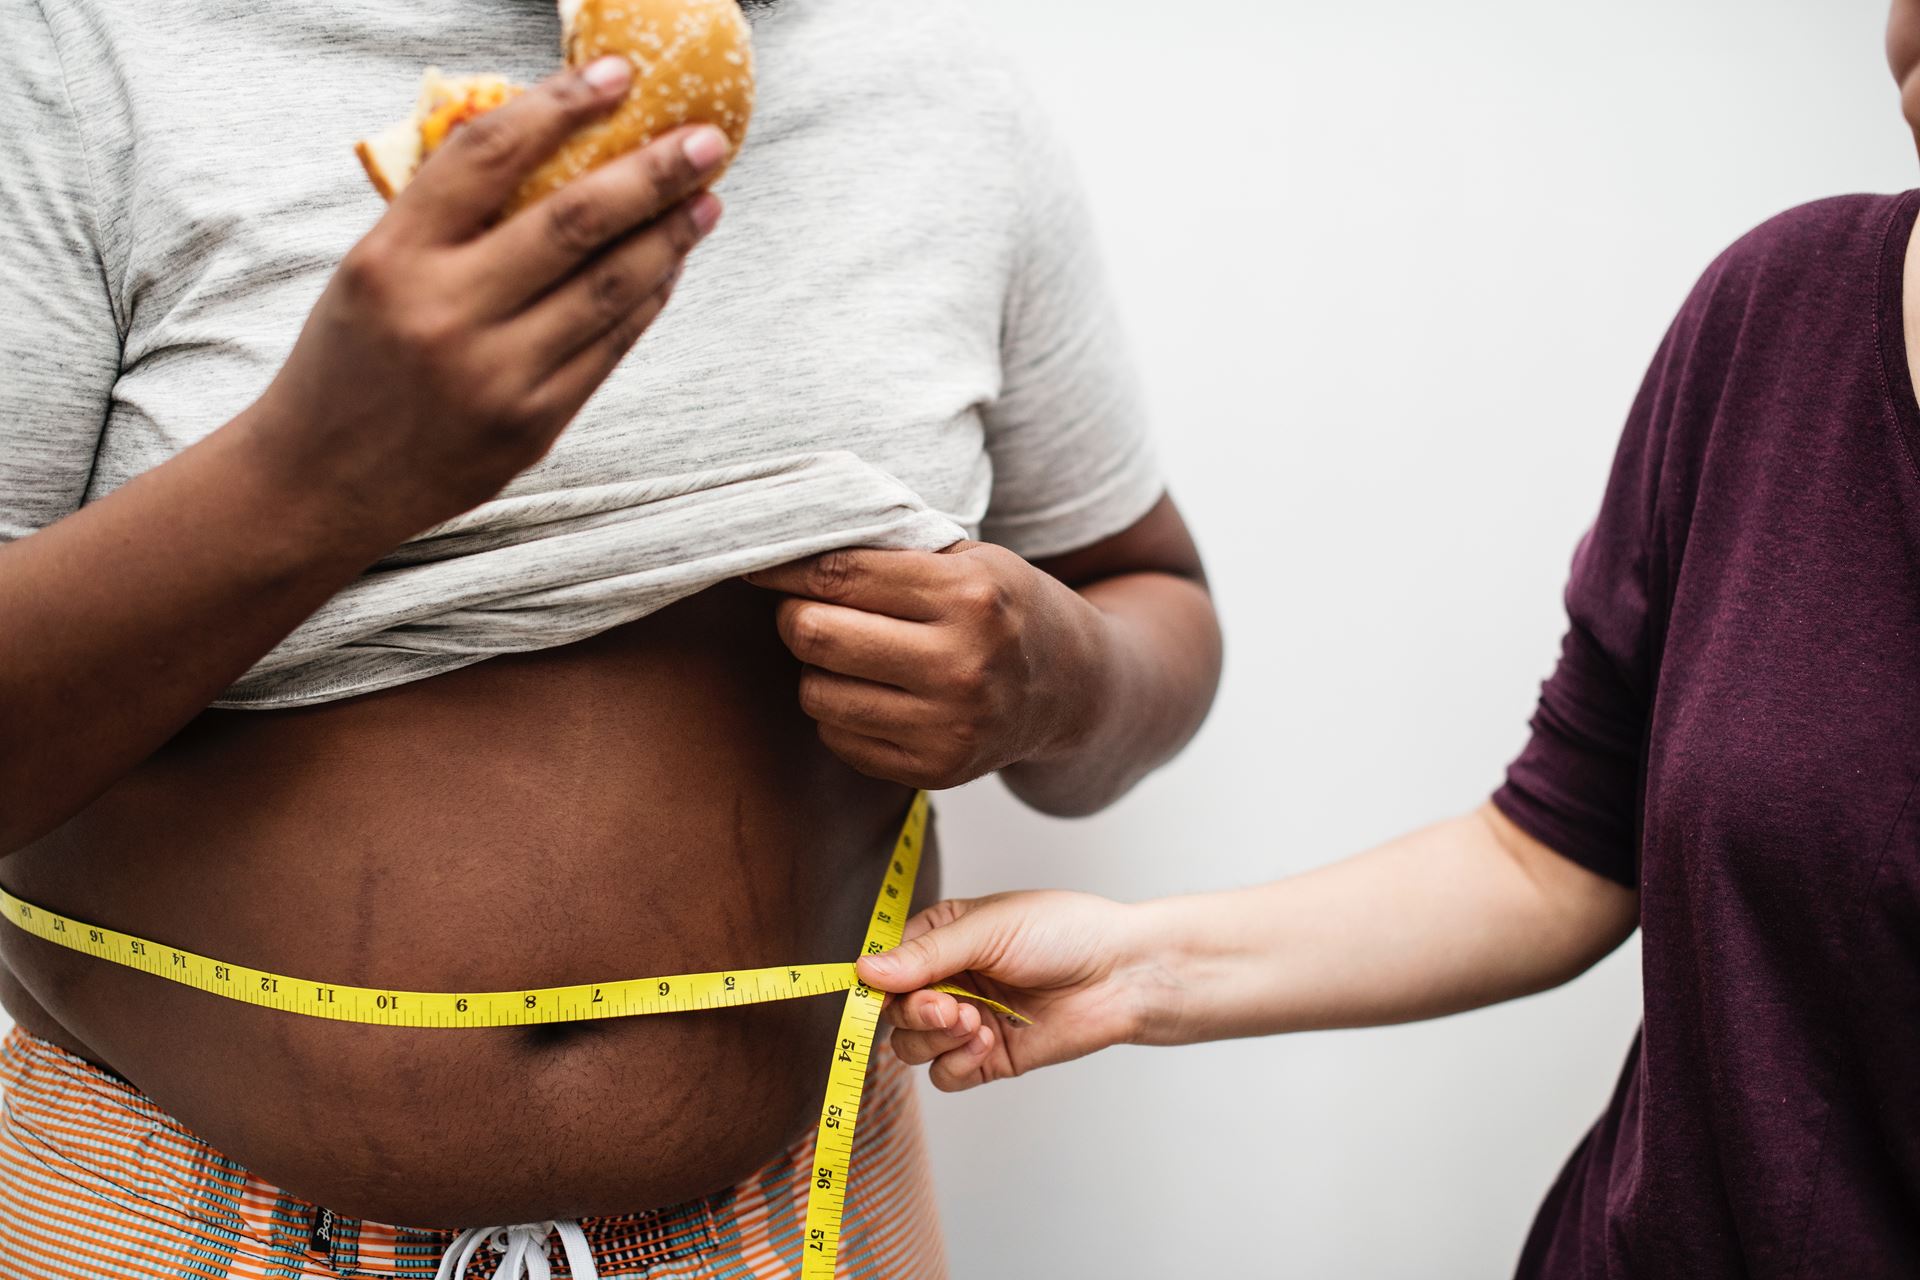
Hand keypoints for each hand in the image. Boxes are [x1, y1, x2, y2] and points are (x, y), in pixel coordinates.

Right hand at [250, 56, 729, 543]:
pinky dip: (647, 299)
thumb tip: (550, 149)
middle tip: (704, 139)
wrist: (317, 481)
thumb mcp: (369, 270)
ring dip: (669, 238)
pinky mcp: (533, 425)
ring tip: (705, 199)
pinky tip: (670, 266)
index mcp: (394, 257)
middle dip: (653, 174)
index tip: (618, 76)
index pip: (490, 155)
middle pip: (574, 222)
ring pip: (610, 289)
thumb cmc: (349, 360)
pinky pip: (610, 348)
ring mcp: (496, 376)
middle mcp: (446, 313)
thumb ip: (446, 217)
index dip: (561, 106)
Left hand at [744, 543, 1109, 789]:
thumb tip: (789, 545)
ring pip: (817, 692)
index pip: (840, 575)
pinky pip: (838, 738)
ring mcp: (949, 726)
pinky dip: (839, 712)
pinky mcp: (936, 770)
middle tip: (804, 608)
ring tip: (848, 652)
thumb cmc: (1007, 608)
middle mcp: (961, 664)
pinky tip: (872, 691)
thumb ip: (893, 552)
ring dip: (816, 669)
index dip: (784, 567)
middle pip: (815, 634)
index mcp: (969, 596)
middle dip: (794, 616)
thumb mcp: (970, 560)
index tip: (756, 563)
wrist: (1075, 688)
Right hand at [855, 892, 1169, 1091]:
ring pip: (913, 1046)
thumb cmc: (1063, 932)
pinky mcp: (989, 1057)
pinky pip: (946, 1075)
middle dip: (915, 1013)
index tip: (881, 991)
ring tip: (976, 1021)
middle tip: (950, 1007)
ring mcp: (967, 1020)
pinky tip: (987, 1042)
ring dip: (935, 1038)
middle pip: (893, 1012)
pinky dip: (956, 1063)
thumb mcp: (988, 929)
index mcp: (942, 938)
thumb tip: (864, 971)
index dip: (878, 983)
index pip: (885, 966)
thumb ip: (925, 956)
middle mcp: (949, 980)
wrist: (1122, 973)